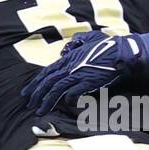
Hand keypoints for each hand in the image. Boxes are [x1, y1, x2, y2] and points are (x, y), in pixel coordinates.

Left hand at [23, 30, 142, 114]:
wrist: (122, 53)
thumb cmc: (107, 46)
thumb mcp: (89, 38)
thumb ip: (76, 42)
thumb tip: (66, 47)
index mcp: (68, 58)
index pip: (46, 72)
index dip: (34, 83)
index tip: (26, 92)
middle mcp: (69, 66)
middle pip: (47, 82)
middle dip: (35, 94)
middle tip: (28, 104)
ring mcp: (78, 74)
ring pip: (55, 90)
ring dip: (46, 101)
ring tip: (39, 111)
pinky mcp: (87, 82)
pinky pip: (72, 94)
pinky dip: (67, 100)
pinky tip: (64, 106)